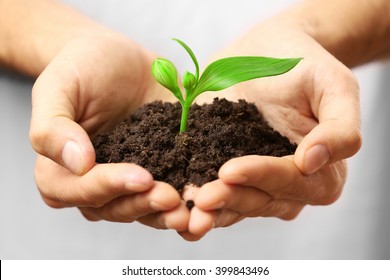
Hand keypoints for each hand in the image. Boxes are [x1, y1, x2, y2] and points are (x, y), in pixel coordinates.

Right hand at [30, 32, 188, 229]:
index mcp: (62, 171)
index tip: (140, 177)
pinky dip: (186, 195)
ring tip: (191, 208)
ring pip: (143, 208)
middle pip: (115, 207)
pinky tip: (205, 194)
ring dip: (166, 212)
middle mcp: (95, 183)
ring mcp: (129, 178)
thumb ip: (53, 127)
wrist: (117, 57)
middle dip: (144, 204)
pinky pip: (170, 187)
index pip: (80, 190)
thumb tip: (78, 164)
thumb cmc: (82, 67)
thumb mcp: (59, 86)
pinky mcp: (159, 168)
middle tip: (172, 198)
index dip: (109, 187)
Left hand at [179, 23, 361, 240]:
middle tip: (200, 197)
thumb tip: (313, 162)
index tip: (230, 170)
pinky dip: (193, 199)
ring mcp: (254, 182)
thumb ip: (339, 128)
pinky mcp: (224, 171)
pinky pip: (212, 191)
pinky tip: (174, 200)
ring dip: (209, 209)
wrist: (269, 51)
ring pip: (234, 204)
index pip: (291, 181)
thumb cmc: (305, 65)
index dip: (262, 177)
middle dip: (230, 198)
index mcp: (320, 172)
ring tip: (183, 207)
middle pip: (260, 200)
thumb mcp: (335, 86)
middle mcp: (286, 185)